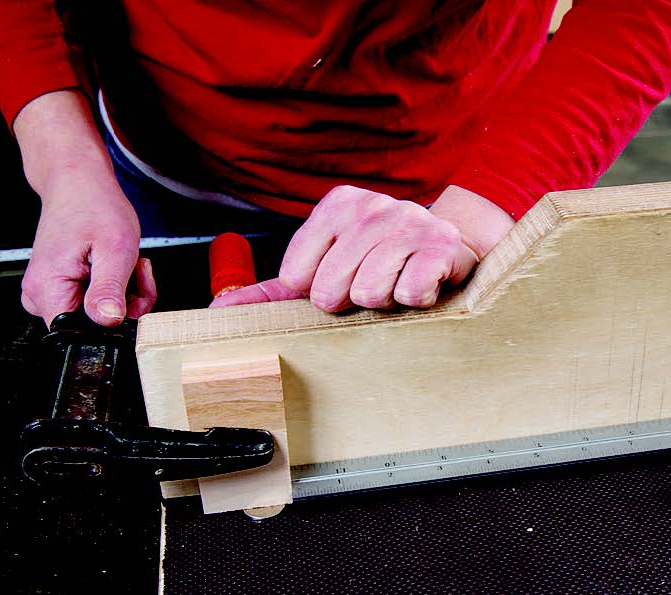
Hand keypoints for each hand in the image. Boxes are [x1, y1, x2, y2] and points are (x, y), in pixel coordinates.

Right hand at [14, 90, 156, 326]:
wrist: (79, 183)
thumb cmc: (94, 207)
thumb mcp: (114, 249)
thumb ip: (109, 289)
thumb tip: (108, 321)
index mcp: (48, 290)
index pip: (79, 337)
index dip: (111, 326)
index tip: (128, 298)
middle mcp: (41, 295)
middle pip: (93, 328)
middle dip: (125, 305)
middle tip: (133, 272)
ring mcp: (51, 292)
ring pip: (100, 316)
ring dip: (125, 294)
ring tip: (126, 263)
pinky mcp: (63, 287)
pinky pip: (97, 303)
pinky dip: (118, 288)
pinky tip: (119, 266)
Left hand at [210, 185, 513, 311]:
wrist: (450, 250)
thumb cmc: (380, 264)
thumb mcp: (324, 271)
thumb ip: (273, 292)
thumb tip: (220, 313)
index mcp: (339, 204)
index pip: (295, 273)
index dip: (316, 291)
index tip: (339, 282)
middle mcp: (372, 206)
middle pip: (330, 288)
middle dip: (350, 300)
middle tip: (372, 287)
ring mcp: (410, 222)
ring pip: (369, 291)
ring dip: (384, 302)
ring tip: (397, 284)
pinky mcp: (443, 246)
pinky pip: (409, 292)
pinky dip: (414, 302)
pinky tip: (422, 286)